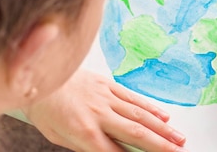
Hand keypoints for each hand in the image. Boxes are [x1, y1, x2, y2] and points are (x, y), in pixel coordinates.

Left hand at [22, 68, 186, 151]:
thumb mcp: (57, 136)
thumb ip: (83, 145)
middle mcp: (98, 113)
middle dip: (160, 145)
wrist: (37, 72)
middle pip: (135, 132)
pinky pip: (133, 97)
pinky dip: (151, 107)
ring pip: (140, 114)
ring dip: (162, 128)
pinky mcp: (107, 84)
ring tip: (180, 139)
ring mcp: (105, 97)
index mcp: (83, 131)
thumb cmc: (44, 107)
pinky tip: (165, 117)